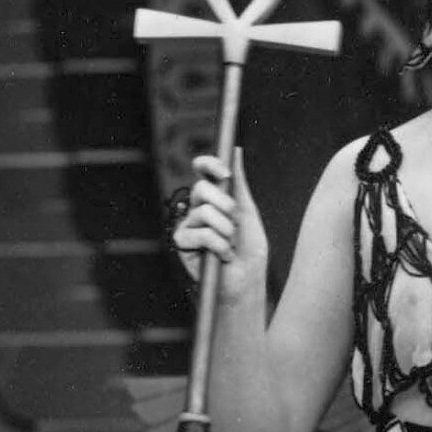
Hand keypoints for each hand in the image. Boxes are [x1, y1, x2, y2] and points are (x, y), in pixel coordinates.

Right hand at [171, 149, 269, 301]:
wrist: (247, 280)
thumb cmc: (249, 249)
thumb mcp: (247, 212)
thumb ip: (238, 183)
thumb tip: (234, 151)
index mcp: (214, 198)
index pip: (202, 171)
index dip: (210, 165)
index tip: (225, 173)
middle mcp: (197, 209)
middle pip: (201, 189)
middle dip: (225, 205)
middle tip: (234, 221)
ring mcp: (188, 225)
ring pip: (203, 212)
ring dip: (225, 230)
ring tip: (230, 245)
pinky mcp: (182, 243)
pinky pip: (199, 233)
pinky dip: (217, 245)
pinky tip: (222, 256)